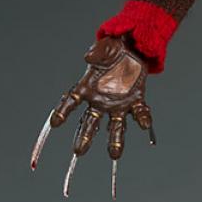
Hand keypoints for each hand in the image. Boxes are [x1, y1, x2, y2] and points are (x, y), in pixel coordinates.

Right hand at [30, 36, 154, 196]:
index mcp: (87, 87)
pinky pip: (140, 112)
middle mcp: (101, 101)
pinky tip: (145, 125)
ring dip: (115, 140)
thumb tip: (88, 56)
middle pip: (90, 122)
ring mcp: (119, 103)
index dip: (62, 112)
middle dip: (85, 136)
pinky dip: (143, 119)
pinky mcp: (136, 100)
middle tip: (79, 151)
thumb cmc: (113, 48)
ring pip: (116, 126)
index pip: (71, 102)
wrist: (133, 47)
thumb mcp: (105, 46)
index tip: (55, 122)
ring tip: (115, 154)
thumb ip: (97, 51)